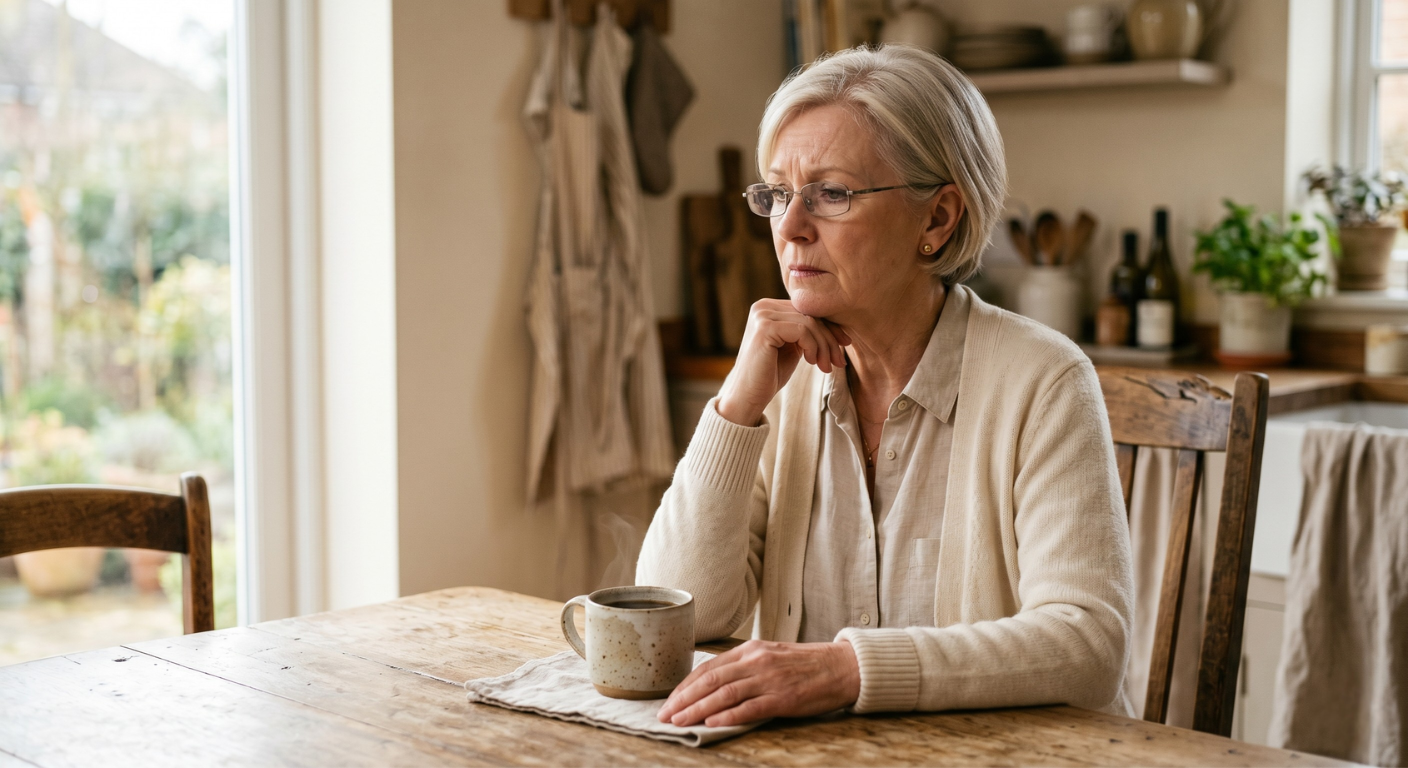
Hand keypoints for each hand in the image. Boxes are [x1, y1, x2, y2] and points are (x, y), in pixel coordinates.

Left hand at [657, 640, 860, 727]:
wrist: (841, 667)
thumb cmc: (805, 664)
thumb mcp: (770, 655)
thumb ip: (743, 666)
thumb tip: (713, 682)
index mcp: (750, 650)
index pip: (708, 668)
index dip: (685, 685)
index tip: (669, 700)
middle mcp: (756, 662)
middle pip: (711, 680)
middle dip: (683, 699)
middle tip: (665, 714)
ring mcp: (769, 679)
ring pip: (724, 694)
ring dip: (697, 709)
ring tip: (680, 721)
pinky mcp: (783, 698)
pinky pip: (750, 707)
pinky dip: (728, 715)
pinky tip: (711, 722)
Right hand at [716, 300, 850, 426]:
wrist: (747, 397)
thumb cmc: (770, 374)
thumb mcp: (793, 347)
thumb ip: (807, 332)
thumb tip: (839, 326)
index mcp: (769, 307)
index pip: (808, 310)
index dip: (830, 327)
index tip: (844, 345)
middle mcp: (763, 306)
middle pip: (810, 314)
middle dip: (830, 339)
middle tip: (838, 362)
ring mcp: (762, 315)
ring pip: (810, 323)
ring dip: (824, 346)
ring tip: (825, 366)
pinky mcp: (764, 328)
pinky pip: (802, 330)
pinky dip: (813, 347)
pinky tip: (811, 362)